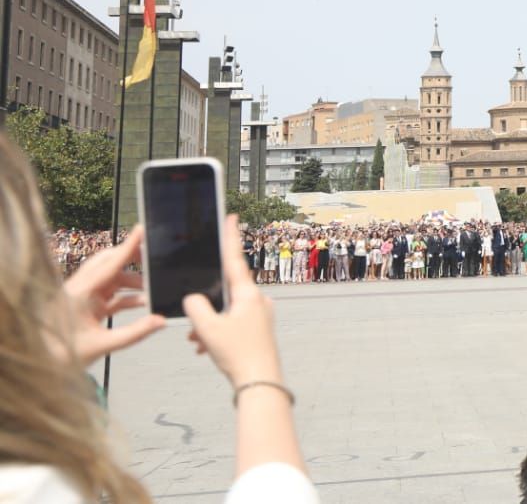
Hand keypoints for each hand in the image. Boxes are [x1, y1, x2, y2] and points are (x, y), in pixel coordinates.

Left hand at [61, 225, 166, 364]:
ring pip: (111, 278)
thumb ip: (135, 333)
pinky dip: (126, 296)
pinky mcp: (85, 306)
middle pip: (108, 263)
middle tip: (154, 257)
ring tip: (152, 287)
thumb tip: (161, 321)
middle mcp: (80, 289)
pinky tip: (143, 302)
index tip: (142, 229)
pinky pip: (110, 294)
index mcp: (80, 293)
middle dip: (131, 259)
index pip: (109, 265)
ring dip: (132, 281)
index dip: (128, 247)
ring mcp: (82, 297)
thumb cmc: (65, 356)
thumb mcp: (103, 345)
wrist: (43, 368)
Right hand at [183, 216, 283, 386]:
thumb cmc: (237, 354)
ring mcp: (260, 316)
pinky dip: (217, 332)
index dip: (230, 237)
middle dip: (206, 304)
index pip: (234, 259)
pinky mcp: (258, 331)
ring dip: (208, 323)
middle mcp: (258, 301)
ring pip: (226, 311)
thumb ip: (195, 307)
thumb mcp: (207, 329)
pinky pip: (232, 324)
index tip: (231, 216)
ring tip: (197, 340)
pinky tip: (204, 348)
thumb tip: (193, 299)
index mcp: (248, 294)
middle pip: (225, 291)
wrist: (260, 383)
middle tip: (195, 322)